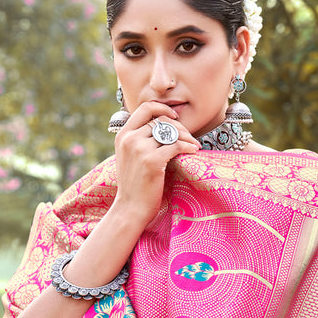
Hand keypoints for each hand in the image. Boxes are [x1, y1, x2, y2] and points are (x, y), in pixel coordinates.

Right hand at [113, 101, 200, 226]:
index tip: (174, 116)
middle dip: (179, 126)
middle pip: (161, 120)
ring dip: (187, 137)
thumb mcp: (128, 157)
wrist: (130, 208)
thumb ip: (138, 140)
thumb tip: (160, 126)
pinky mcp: (152, 161)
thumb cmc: (133, 185)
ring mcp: (140, 149)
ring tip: (194, 144)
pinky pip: (176, 146)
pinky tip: (194, 151)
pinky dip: (188, 147)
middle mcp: (130, 139)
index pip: (144, 108)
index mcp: (122, 135)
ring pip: (171, 132)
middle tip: (189, 136)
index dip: (162, 108)